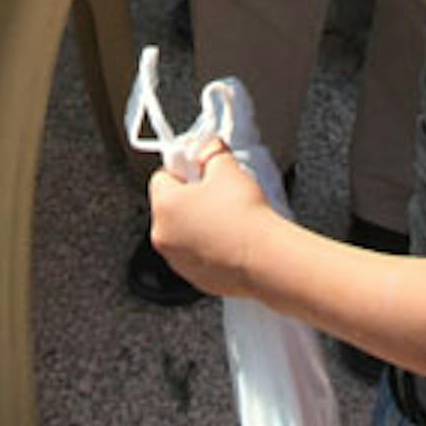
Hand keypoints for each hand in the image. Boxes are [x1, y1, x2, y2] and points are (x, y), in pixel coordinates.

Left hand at [148, 139, 268, 297]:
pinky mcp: (194, 277)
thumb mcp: (226, 166)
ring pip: (182, 230)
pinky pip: (195, 253)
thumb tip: (206, 147)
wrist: (263, 257)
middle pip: (170, 204)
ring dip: (198, 221)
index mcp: (164, 206)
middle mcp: (162, 236)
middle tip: (217, 190)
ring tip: (227, 216)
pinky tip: (230, 237)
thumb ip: (210, 150)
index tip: (199, 167)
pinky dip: (208, 244)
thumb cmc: (243, 216)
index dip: (183, 167)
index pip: (161, 175)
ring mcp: (177, 260)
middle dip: (191, 195)